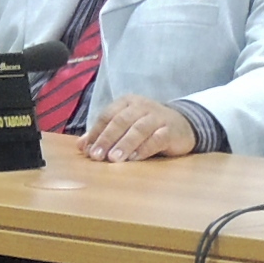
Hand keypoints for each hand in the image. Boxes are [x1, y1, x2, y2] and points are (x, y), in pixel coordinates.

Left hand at [79, 95, 199, 162]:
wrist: (183, 125)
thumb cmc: (147, 127)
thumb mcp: (124, 127)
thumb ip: (103, 134)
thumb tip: (81, 145)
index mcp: (126, 102)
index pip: (107, 115)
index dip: (96, 132)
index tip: (87, 149)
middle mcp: (142, 106)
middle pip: (121, 121)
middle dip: (107, 138)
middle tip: (97, 156)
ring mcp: (158, 117)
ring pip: (138, 129)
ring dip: (124, 144)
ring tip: (113, 159)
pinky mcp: (171, 130)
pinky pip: (157, 139)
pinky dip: (144, 148)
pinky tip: (134, 158)